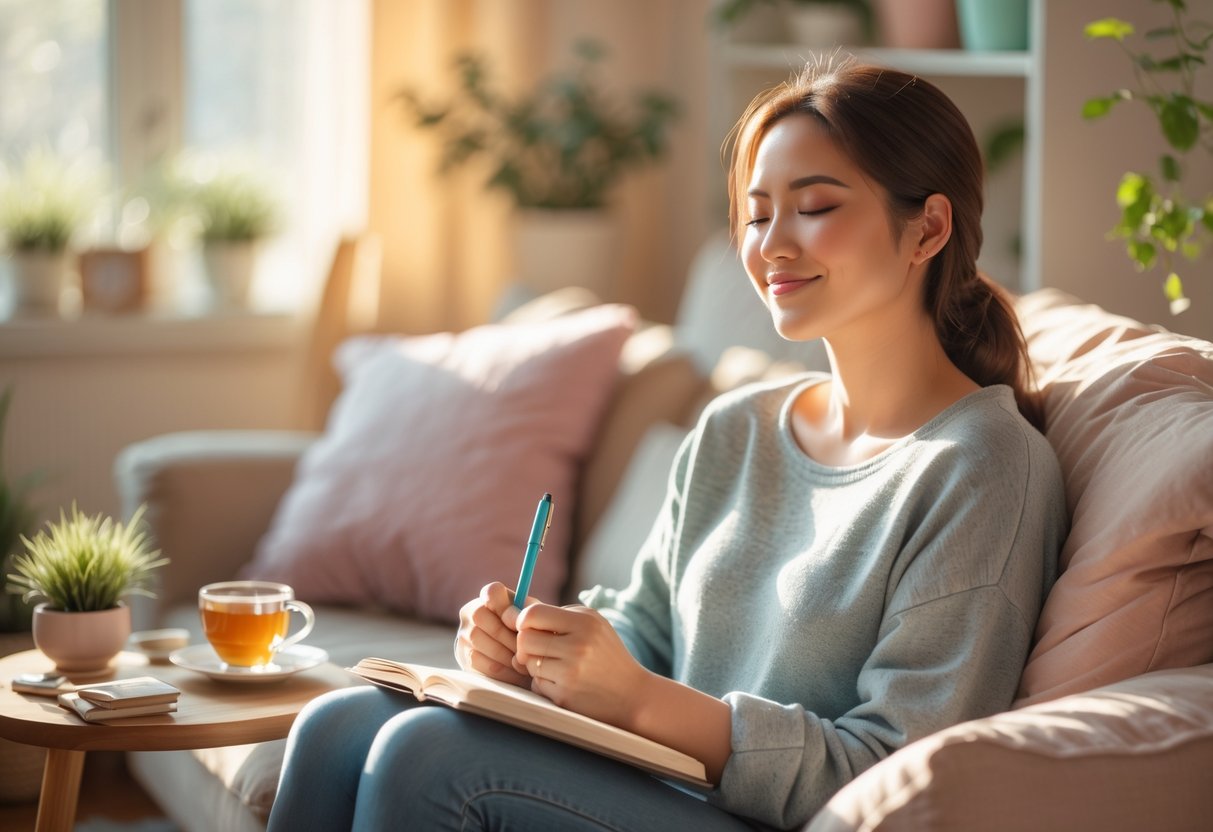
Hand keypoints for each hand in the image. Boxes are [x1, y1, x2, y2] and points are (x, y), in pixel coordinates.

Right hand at [454, 582, 531, 686]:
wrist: (521, 656)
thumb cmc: (529, 632)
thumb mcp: (532, 619)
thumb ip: (529, 614)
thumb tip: (519, 620)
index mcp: (490, 597)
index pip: (491, 591)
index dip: (505, 607)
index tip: (520, 624)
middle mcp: (471, 611)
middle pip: (480, 616)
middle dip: (507, 637)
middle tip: (526, 650)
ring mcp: (463, 634)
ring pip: (479, 640)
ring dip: (505, 655)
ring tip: (524, 663)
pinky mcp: (463, 656)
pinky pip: (477, 661)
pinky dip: (501, 670)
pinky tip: (516, 673)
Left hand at [509, 603, 651, 727]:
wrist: (632, 694)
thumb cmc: (606, 654)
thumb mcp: (591, 625)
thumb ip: (558, 615)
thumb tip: (514, 609)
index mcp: (584, 622)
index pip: (532, 614)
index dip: (522, 620)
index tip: (527, 627)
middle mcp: (578, 646)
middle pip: (524, 639)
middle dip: (526, 645)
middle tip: (538, 649)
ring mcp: (571, 673)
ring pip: (528, 662)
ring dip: (535, 665)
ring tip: (556, 665)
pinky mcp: (565, 696)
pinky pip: (536, 684)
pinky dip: (544, 683)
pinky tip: (563, 683)